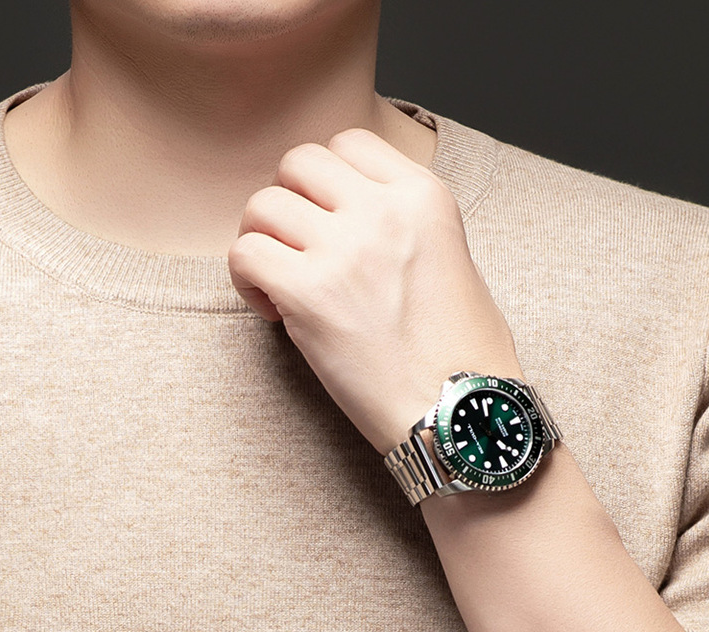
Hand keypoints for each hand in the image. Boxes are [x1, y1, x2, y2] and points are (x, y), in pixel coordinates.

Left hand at [228, 129, 520, 452]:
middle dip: (288, 204)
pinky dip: (247, 279)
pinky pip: (245, 254)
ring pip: (263, 205)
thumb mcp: (455, 258)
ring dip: (261, 242)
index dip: (326, 183)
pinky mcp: (309, 295)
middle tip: (297, 251)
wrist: (458, 413)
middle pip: (298, 162)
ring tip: (281, 285)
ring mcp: (344, 250)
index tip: (331, 223)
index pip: (348, 143)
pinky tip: (273, 310)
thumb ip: (408, 222)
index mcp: (423, 194)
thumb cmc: (463, 356)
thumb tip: (360, 215)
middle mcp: (383, 210)